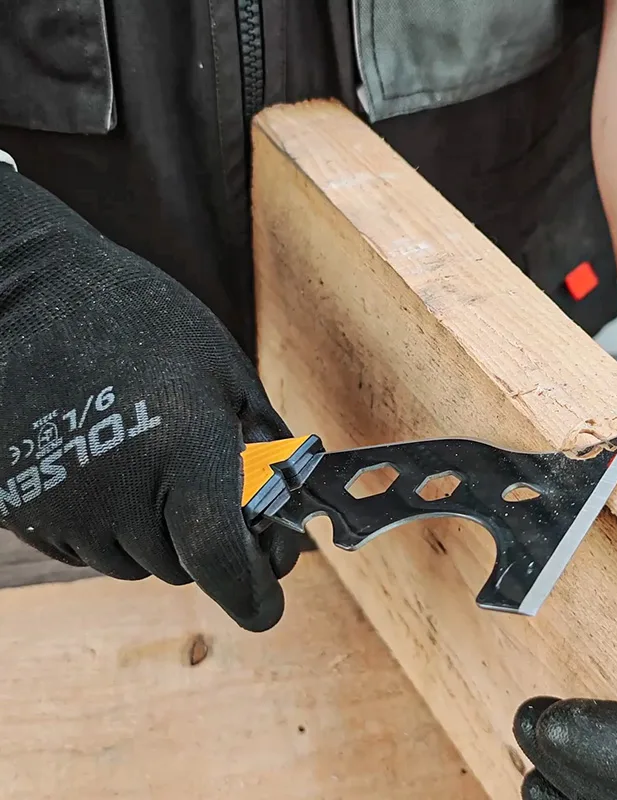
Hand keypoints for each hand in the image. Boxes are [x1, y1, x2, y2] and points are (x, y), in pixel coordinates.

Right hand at [0, 165, 298, 630]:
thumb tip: (289, 509)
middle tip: (212, 485)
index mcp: (182, 452)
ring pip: (138, 562)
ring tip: (153, 458)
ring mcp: (63, 506)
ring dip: (161, 533)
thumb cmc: (145, 324)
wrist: (29, 295)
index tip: (269, 603)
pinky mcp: (23, 509)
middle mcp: (119, 493)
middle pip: (186, 568)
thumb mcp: (227, 374)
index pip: (222, 562)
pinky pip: (90, 548)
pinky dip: (114, 525)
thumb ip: (265, 449)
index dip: (254, 593)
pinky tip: (110, 463)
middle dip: (212, 542)